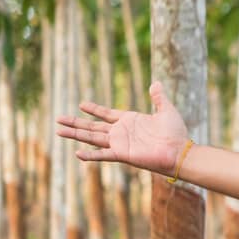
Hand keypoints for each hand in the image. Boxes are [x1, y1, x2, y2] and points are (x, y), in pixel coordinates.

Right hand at [56, 81, 188, 174]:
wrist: (180, 151)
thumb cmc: (176, 133)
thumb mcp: (166, 110)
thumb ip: (159, 98)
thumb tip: (156, 83)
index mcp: (130, 121)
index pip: (106, 114)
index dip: (94, 109)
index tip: (81, 104)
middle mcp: (122, 132)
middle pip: (93, 127)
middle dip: (76, 123)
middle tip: (58, 119)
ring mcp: (120, 143)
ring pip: (93, 138)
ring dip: (76, 135)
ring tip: (59, 131)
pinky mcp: (123, 154)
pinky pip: (103, 155)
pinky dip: (91, 154)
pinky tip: (77, 152)